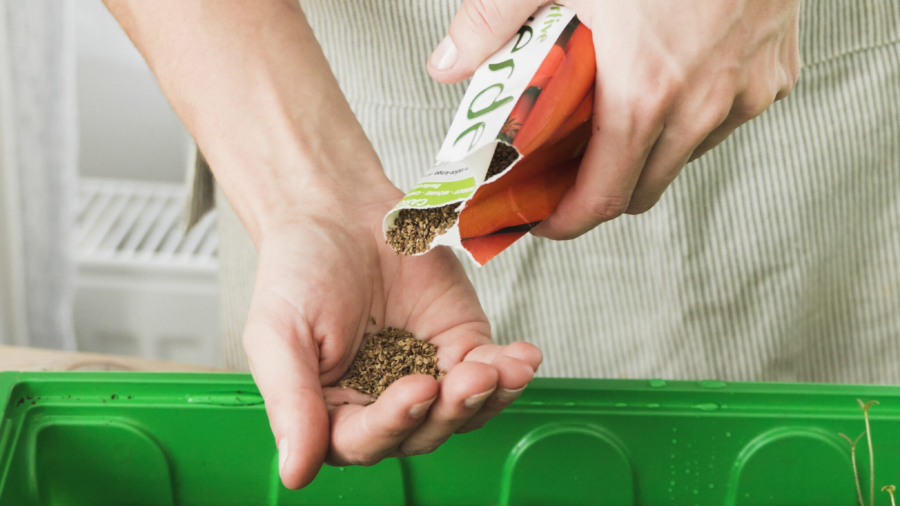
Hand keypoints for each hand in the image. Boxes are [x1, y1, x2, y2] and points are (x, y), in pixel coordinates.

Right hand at [243, 184, 541, 488]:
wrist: (337, 210)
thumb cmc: (298, 270)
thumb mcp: (278, 335)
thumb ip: (290, 403)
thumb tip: (294, 476)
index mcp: (332, 413)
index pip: (365, 441)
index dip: (394, 423)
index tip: (417, 388)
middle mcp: (382, 403)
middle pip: (423, 433)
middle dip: (450, 411)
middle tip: (469, 378)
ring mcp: (427, 375)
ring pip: (463, 411)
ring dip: (487, 398)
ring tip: (502, 370)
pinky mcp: (460, 345)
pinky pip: (491, 371)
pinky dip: (510, 370)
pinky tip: (522, 359)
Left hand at [428, 0, 800, 237]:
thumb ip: (492, 21)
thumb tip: (446, 65)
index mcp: (644, 93)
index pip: (602, 198)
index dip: (567, 221)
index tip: (545, 220)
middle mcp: (701, 107)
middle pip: (642, 190)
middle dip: (600, 193)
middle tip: (567, 174)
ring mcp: (745, 94)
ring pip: (684, 157)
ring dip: (645, 153)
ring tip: (614, 117)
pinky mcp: (774, 76)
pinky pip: (724, 121)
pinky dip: (690, 117)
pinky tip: (669, 79)